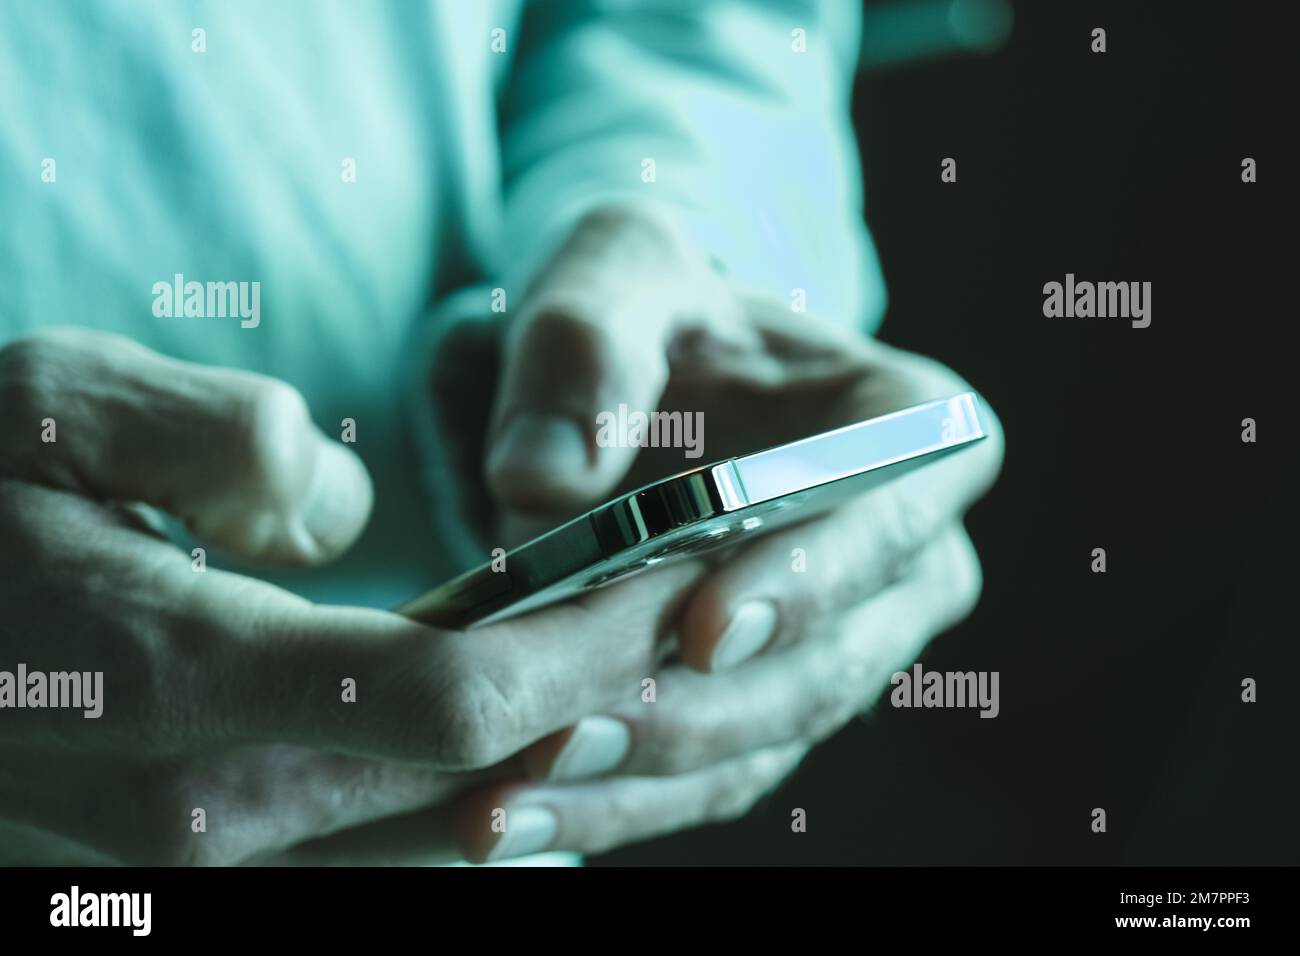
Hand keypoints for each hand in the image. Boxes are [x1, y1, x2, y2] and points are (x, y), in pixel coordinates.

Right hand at [0, 327, 699, 864]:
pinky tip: (533, 768)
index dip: (587, 644)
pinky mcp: (196, 870)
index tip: (678, 582)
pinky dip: (475, 811)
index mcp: (178, 679)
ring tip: (651, 681)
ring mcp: (197, 864)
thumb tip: (342, 511)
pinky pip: (375, 860)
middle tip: (699, 623)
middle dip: (606, 694)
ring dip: (560, 759)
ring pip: (438, 840)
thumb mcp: (55, 404)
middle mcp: (202, 808)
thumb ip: (224, 441)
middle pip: (475, 775)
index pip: (455, 696)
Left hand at [437, 208, 1003, 859]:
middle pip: (835, 655)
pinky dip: (613, 802)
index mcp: (909, 424)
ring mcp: (837, 638)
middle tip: (571, 732)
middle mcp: (900, 549)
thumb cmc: (644, 311)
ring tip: (512, 793)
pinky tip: (506, 815)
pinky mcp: (763, 701)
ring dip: (643, 778)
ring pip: (767, 738)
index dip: (814, 577)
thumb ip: (585, 345)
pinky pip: (708, 775)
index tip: (702, 628)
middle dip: (703, 706)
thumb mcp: (613, 273)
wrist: (622, 382)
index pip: (895, 505)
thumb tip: (544, 472)